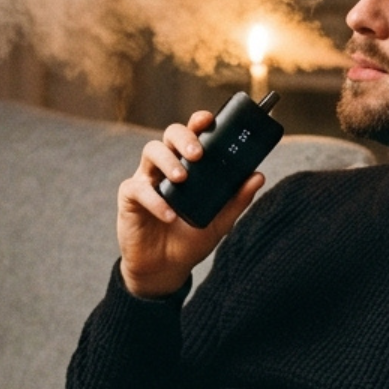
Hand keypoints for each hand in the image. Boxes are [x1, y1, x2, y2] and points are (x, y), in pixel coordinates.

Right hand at [117, 110, 265, 298]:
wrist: (166, 268)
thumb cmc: (190, 240)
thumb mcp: (220, 222)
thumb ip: (237, 200)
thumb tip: (258, 176)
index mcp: (187, 165)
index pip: (191, 135)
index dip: (197, 122)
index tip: (208, 119)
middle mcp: (165, 167)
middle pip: (169, 135)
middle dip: (183, 137)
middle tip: (197, 153)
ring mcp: (146, 179)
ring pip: (151, 152)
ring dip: (168, 161)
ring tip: (182, 178)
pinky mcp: (130, 198)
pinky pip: (138, 189)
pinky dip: (155, 200)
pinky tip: (170, 215)